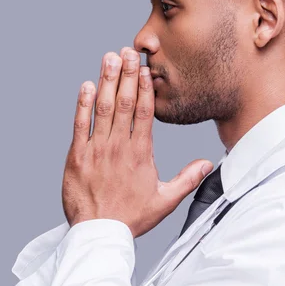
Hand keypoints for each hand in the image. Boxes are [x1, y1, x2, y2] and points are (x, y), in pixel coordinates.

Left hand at [61, 47, 213, 237]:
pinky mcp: (77, 156)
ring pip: (103, 108)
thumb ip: (187, 180)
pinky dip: (82, 104)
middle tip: (129, 51)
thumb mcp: (164, 201)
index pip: (145, 113)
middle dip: (127, 74)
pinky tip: (86, 85)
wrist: (98, 233)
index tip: (146, 69)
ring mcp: (96, 149)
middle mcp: (119, 147)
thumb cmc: (130, 218)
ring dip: (107, 81)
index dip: (145, 88)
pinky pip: (80, 124)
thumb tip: (207, 164)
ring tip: (109, 58)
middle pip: (125, 103)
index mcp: (140, 154)